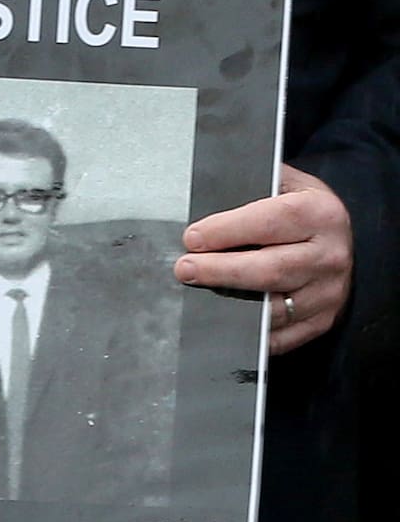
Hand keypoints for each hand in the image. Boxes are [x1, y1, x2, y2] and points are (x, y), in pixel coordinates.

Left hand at [174, 165, 352, 354]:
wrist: (336, 241)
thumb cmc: (302, 212)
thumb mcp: (285, 185)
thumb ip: (250, 188)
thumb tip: (205, 196)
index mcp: (320, 214)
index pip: (269, 222)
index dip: (226, 231)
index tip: (192, 238)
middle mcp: (329, 256)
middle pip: (270, 270)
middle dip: (219, 271)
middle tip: (185, 268)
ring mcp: (327, 293)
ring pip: (271, 308)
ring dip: (229, 303)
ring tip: (198, 290)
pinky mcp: (320, 321)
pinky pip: (278, 336)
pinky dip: (246, 331)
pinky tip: (221, 317)